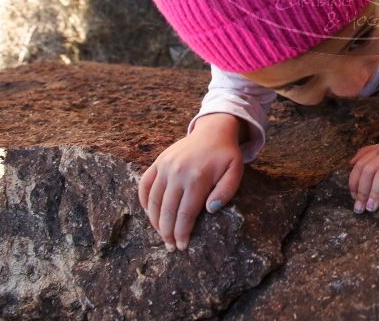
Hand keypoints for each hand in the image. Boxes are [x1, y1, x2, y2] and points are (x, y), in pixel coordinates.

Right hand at [138, 113, 244, 251]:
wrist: (213, 131)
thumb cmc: (226, 155)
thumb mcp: (235, 171)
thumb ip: (226, 191)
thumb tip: (210, 210)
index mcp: (197, 178)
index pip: (185, 214)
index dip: (182, 233)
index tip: (182, 247)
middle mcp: (177, 173)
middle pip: (167, 211)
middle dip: (167, 233)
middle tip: (170, 247)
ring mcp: (165, 166)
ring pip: (153, 201)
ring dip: (155, 221)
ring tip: (161, 235)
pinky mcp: (158, 162)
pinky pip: (144, 184)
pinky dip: (143, 200)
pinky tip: (149, 214)